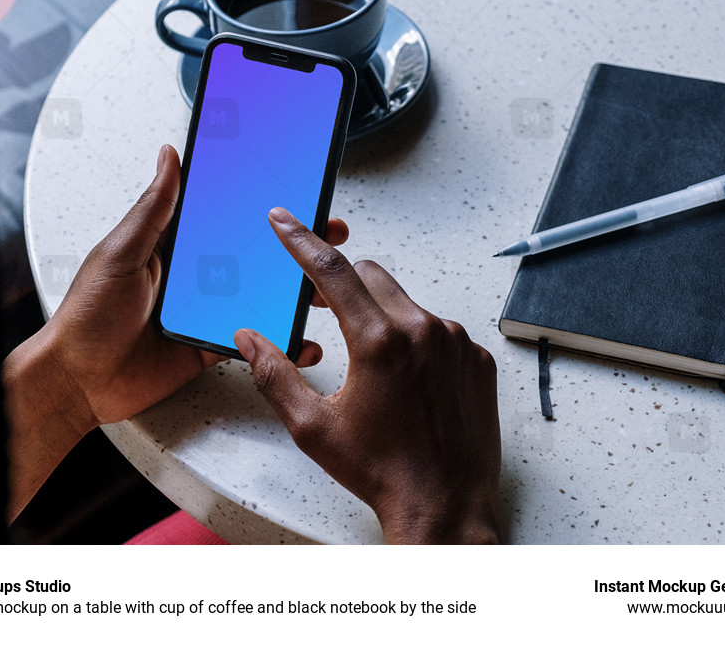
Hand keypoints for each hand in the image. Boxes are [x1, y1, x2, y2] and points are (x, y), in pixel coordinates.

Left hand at [3, 145, 347, 519]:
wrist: (79, 381)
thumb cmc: (87, 315)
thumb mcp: (121, 252)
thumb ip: (153, 209)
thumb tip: (169, 158)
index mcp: (176, 246)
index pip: (228, 216)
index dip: (263, 206)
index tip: (297, 190)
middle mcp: (197, 276)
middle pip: (256, 255)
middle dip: (296, 246)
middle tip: (330, 232)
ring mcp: (208, 312)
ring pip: (263, 297)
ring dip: (296, 292)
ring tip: (326, 288)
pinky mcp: (213, 346)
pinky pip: (255, 341)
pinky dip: (282, 341)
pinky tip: (303, 338)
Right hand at [234, 208, 501, 543]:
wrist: (444, 505)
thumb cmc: (381, 470)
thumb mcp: (312, 426)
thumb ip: (274, 374)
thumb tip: (249, 339)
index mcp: (379, 342)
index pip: (331, 270)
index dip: (300, 240)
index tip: (285, 219)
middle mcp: (423, 331)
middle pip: (371, 275)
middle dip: (341, 282)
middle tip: (320, 306)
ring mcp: (456, 343)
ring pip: (406, 302)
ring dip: (379, 314)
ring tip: (368, 361)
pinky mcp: (476, 359)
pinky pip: (438, 329)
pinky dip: (415, 339)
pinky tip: (405, 379)